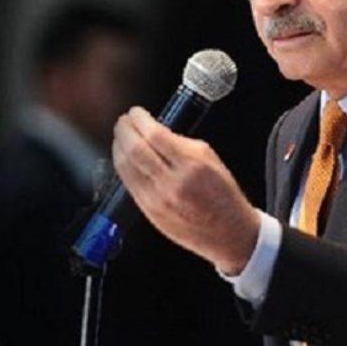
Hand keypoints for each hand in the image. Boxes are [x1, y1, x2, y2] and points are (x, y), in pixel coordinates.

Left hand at [111, 107, 258, 272]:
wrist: (228, 233)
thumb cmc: (223, 196)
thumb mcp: (210, 159)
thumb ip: (181, 143)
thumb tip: (155, 130)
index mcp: (191, 165)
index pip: (155, 135)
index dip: (139, 120)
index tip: (136, 113)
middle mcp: (172, 183)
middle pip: (135, 149)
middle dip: (124, 130)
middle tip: (123, 121)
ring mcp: (158, 199)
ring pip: (126, 167)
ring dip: (118, 147)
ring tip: (120, 137)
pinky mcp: (149, 211)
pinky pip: (127, 183)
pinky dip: (121, 166)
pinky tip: (122, 158)